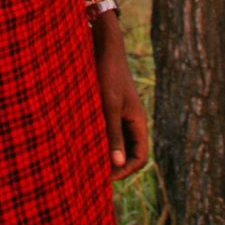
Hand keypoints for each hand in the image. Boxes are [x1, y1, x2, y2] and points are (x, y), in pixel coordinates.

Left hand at [95, 24, 150, 179]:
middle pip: (130, 154)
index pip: (140, 157)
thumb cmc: (108, 75)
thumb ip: (114, 134)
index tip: (107, 176)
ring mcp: (122, 116)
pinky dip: (101, 142)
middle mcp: (133, 122)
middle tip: (95, 174)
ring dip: (107, 155)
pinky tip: (84, 143)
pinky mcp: (111, 110)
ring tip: (88, 162)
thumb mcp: (110, 106)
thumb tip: (117, 164)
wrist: (104, 48)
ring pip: (119, 145)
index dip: (126, 170)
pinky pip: (109, 133)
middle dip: (116, 167)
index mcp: (138, 122)